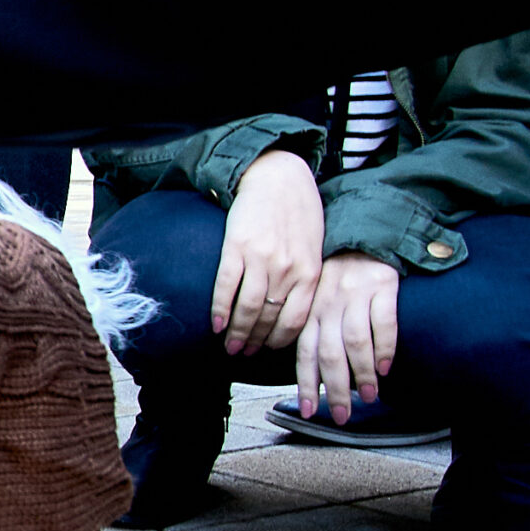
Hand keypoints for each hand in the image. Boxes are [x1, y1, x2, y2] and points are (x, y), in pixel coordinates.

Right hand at [212, 148, 323, 353]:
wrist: (278, 177)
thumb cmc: (297, 212)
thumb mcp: (314, 248)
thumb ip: (306, 277)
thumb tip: (292, 310)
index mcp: (310, 273)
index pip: (295, 321)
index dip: (278, 342)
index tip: (264, 351)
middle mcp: (288, 270)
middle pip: (269, 319)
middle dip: (254, 342)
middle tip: (242, 353)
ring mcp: (262, 259)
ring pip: (248, 308)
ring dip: (236, 332)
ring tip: (228, 344)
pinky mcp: (238, 247)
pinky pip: (227, 287)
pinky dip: (220, 309)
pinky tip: (215, 323)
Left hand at [295, 252, 400, 420]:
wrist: (363, 238)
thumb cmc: (338, 280)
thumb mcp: (317, 303)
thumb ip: (314, 335)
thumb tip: (315, 379)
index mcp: (310, 313)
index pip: (304, 354)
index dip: (306, 383)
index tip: (308, 410)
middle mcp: (329, 307)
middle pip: (330, 354)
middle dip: (334, 389)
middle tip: (342, 415)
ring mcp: (355, 297)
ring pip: (355, 341)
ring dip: (362, 372)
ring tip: (368, 396)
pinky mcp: (382, 288)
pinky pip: (383, 322)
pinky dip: (384, 346)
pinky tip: (386, 367)